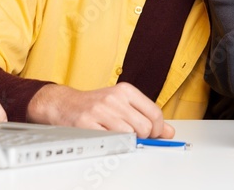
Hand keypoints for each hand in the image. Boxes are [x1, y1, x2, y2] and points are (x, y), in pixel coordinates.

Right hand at [27, 83, 175, 138]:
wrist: (64, 104)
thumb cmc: (95, 104)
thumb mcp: (123, 103)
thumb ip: (146, 115)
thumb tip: (169, 131)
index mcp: (125, 90)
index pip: (155, 112)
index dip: (159, 129)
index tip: (155, 134)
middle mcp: (114, 98)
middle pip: (145, 127)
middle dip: (144, 137)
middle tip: (135, 136)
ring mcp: (100, 111)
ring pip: (129, 135)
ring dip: (127, 141)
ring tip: (118, 135)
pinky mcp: (87, 124)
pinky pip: (111, 141)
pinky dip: (113, 144)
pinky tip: (107, 137)